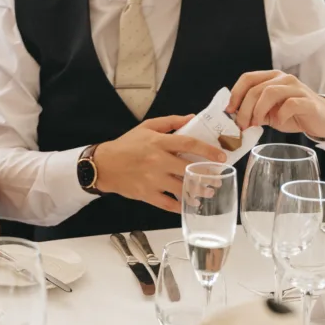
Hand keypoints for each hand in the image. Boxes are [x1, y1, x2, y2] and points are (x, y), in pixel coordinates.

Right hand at [93, 115, 226, 212]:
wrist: (103, 165)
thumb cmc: (126, 145)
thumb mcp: (146, 127)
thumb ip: (171, 121)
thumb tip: (192, 118)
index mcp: (158, 142)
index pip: (189, 144)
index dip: (209, 151)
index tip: (221, 157)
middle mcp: (157, 161)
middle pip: (189, 169)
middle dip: (207, 175)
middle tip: (218, 178)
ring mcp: (152, 179)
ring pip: (182, 189)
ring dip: (198, 192)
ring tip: (207, 193)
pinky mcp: (146, 194)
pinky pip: (168, 204)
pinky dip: (180, 206)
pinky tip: (188, 205)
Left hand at [227, 70, 324, 139]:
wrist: (322, 120)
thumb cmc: (292, 114)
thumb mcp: (268, 113)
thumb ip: (253, 111)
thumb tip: (234, 116)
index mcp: (271, 78)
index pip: (247, 78)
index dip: (235, 94)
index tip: (229, 111)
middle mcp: (283, 79)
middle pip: (256, 88)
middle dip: (244, 108)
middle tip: (241, 125)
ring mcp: (297, 88)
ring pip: (270, 92)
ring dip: (258, 110)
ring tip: (256, 124)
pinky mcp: (308, 101)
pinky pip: (290, 104)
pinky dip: (280, 115)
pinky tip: (279, 124)